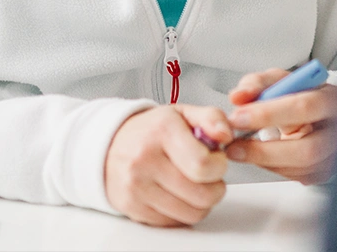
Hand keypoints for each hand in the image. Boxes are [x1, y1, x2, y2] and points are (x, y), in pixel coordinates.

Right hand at [104, 104, 232, 225]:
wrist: (109, 145)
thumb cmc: (151, 130)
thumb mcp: (182, 113)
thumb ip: (211, 118)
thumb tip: (226, 135)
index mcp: (163, 131)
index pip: (202, 164)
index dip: (220, 166)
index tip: (218, 161)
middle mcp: (146, 159)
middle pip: (200, 194)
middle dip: (216, 188)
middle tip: (211, 176)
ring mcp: (138, 187)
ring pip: (190, 213)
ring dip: (202, 202)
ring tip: (196, 184)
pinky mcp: (133, 208)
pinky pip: (173, 222)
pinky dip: (183, 211)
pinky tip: (179, 194)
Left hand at [225, 68, 336, 183]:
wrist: (320, 112)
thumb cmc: (302, 94)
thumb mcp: (281, 79)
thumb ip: (257, 83)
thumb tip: (238, 96)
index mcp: (334, 98)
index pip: (305, 107)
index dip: (269, 114)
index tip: (239, 117)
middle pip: (308, 148)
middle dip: (265, 149)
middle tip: (235, 145)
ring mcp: (336, 154)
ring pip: (302, 167)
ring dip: (265, 161)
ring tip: (240, 150)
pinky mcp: (326, 171)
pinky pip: (298, 176)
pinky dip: (274, 167)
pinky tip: (260, 155)